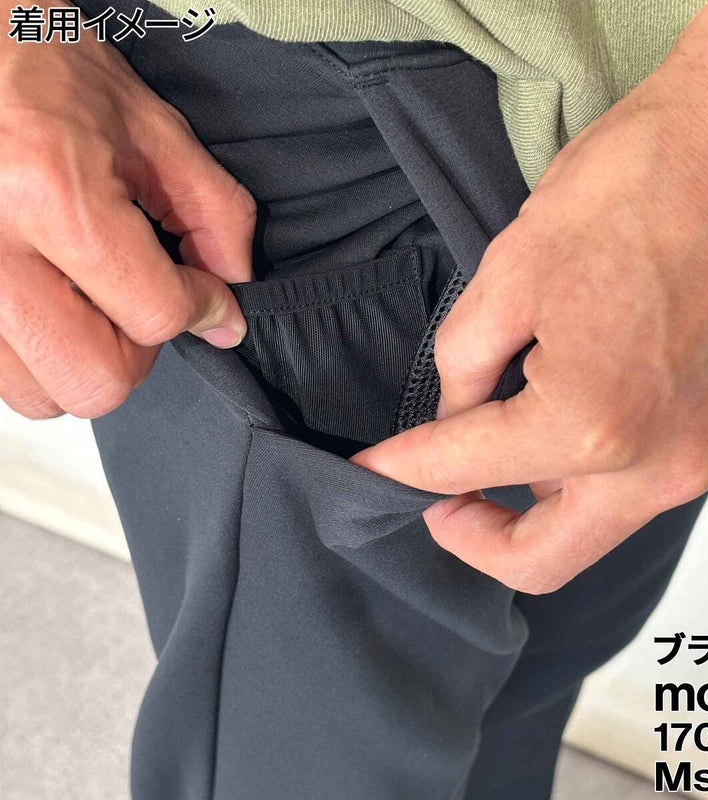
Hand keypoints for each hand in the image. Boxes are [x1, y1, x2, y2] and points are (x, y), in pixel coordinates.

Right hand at [0, 0, 254, 418]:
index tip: (205, 293)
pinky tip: (51, 307)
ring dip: (85, 363)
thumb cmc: (41, 67)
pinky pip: (2, 379)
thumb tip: (231, 299)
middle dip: (140, 352)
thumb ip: (212, 214)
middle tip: (141, 304)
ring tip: (88, 302)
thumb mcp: (150, 127)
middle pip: (96, 380)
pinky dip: (40, 360)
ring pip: (42, 394)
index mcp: (53, 194)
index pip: (155, 313)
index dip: (201, 308)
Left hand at [352, 0, 707, 592]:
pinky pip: (632, 489)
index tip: (367, 468)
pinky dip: (581, 479)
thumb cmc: (636, 184)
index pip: (462, 471)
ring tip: (485, 453)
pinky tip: (552, 425)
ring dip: (529, 510)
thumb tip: (453, 419)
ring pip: (591, 529)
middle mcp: (658, 463)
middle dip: (471, 537)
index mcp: (594, 424)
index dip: (400, 472)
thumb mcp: (510, 274)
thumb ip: (465, 367)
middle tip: (431, 499)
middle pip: (542, 560)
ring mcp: (700, 455)